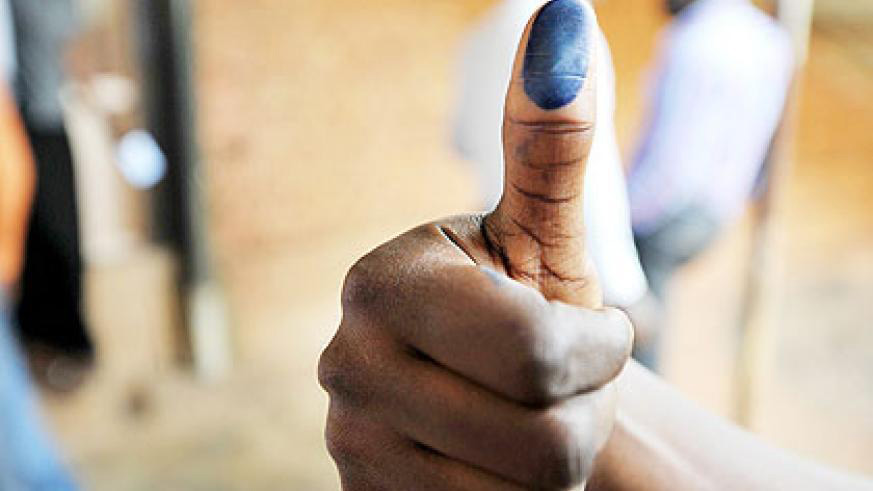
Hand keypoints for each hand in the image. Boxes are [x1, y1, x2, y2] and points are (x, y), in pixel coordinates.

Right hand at [319, 1, 632, 487]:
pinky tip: (497, 465)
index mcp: (384, 283)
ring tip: (525, 424)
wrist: (500, 393)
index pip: (533, 352)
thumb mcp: (545, 232)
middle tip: (559, 387)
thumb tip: (564, 20)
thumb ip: (551, 141)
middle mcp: (345, 364)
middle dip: (580, 414)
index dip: (597, 353)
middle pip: (538, 436)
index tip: (595, 336)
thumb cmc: (530, 306)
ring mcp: (351, 444)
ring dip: (555, 463)